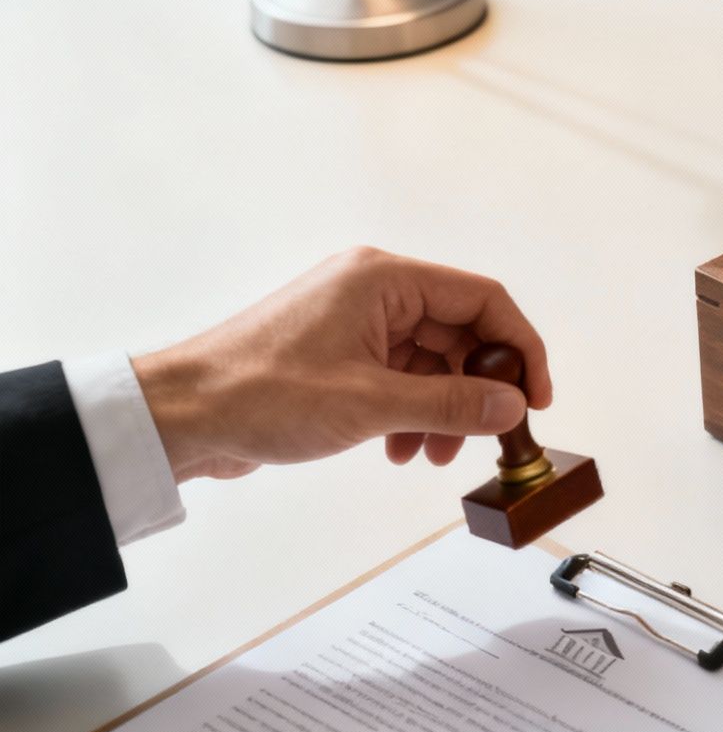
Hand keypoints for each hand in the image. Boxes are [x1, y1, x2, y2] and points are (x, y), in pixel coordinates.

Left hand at [132, 247, 552, 481]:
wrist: (179, 417)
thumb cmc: (260, 394)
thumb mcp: (371, 404)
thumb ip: (452, 404)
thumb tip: (511, 406)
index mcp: (383, 278)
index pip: (482, 300)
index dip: (519, 347)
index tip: (535, 397)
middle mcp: (373, 290)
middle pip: (460, 333)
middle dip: (476, 390)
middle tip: (485, 437)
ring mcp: (354, 321)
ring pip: (430, 361)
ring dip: (442, 409)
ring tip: (433, 454)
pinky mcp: (338, 353)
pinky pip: (399, 377)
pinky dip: (411, 412)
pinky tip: (400, 449)